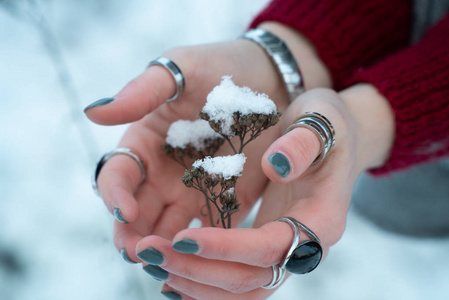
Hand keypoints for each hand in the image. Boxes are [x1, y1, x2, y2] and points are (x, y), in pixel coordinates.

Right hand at [85, 23, 330, 260]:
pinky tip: (202, 262)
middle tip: (138, 254)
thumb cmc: (219, 67)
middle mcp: (164, 173)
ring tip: (164, 266)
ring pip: (167, 230)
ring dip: (162, 250)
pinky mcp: (225, 201)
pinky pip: (209, 231)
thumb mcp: (181, 71)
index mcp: (145, 143)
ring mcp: (194, 190)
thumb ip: (142, 92)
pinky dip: (201, 249)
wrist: (269, 78)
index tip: (125, 208)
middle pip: (137, 212)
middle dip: (132, 235)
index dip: (114, 193)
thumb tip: (93, 112)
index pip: (117, 174)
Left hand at [136, 85, 393, 299]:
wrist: (333, 135)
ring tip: (152, 263)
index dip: (226, 247)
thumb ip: (302, 143)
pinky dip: (205, 282)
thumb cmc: (327, 124)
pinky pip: (239, 280)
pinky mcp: (270, 246)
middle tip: (149, 252)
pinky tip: (171, 272)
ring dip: (196, 282)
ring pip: (243, 290)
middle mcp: (305, 245)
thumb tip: (276, 165)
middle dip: (198, 270)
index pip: (271, 247)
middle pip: (251, 279)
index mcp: (322, 217)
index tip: (181, 238)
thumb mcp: (320, 119)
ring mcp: (287, 250)